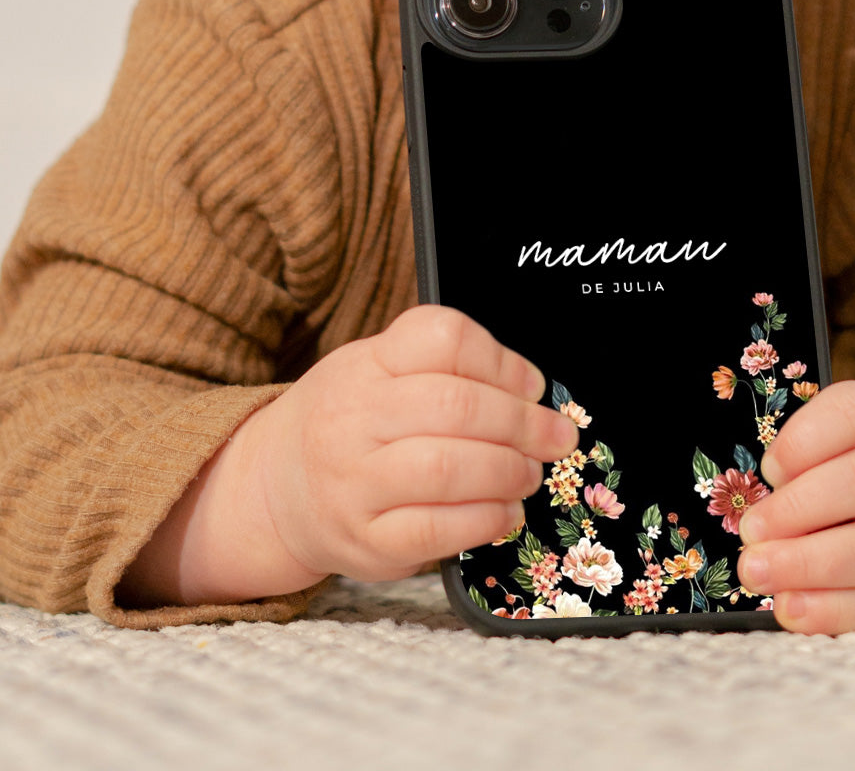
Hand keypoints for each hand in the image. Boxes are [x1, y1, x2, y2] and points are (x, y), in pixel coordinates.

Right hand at [242, 305, 578, 584]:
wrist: (275, 488)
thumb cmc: (351, 423)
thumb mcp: (380, 371)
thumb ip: (447, 372)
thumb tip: (531, 392)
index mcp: (367, 364)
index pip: (443, 337)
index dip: (502, 360)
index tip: (532, 386)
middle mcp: (353, 417)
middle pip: (456, 406)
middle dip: (522, 423)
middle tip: (554, 436)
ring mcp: (353, 482)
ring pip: (448, 468)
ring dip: (508, 472)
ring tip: (529, 474)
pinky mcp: (365, 541)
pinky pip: (437, 530)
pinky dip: (486, 519)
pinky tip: (505, 511)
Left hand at [736, 380, 854, 633]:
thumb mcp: (840, 448)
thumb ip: (802, 461)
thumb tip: (756, 502)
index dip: (806, 439)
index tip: (769, 468)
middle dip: (800, 508)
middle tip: (750, 530)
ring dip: (808, 563)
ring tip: (755, 571)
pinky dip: (831, 610)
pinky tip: (790, 608)